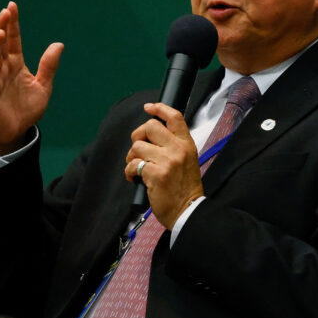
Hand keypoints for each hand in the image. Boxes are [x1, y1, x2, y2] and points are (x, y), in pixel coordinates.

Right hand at [0, 1, 63, 154]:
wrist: (15, 132)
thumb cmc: (26, 109)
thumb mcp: (43, 86)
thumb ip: (48, 66)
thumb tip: (59, 44)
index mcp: (16, 65)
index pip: (13, 41)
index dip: (13, 24)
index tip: (12, 6)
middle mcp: (3, 69)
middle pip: (1, 45)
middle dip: (2, 28)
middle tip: (4, 12)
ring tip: (0, 33)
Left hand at [125, 103, 203, 228]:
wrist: (188, 210)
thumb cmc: (185, 188)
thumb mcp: (188, 160)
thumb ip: (174, 146)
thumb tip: (152, 135)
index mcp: (187, 144)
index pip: (174, 117)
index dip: (159, 108)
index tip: (148, 107)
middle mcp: (178, 149)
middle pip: (150, 127)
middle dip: (138, 135)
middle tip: (138, 149)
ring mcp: (167, 161)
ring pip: (138, 146)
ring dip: (132, 157)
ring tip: (136, 167)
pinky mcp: (155, 174)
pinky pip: (133, 164)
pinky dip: (129, 171)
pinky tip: (134, 178)